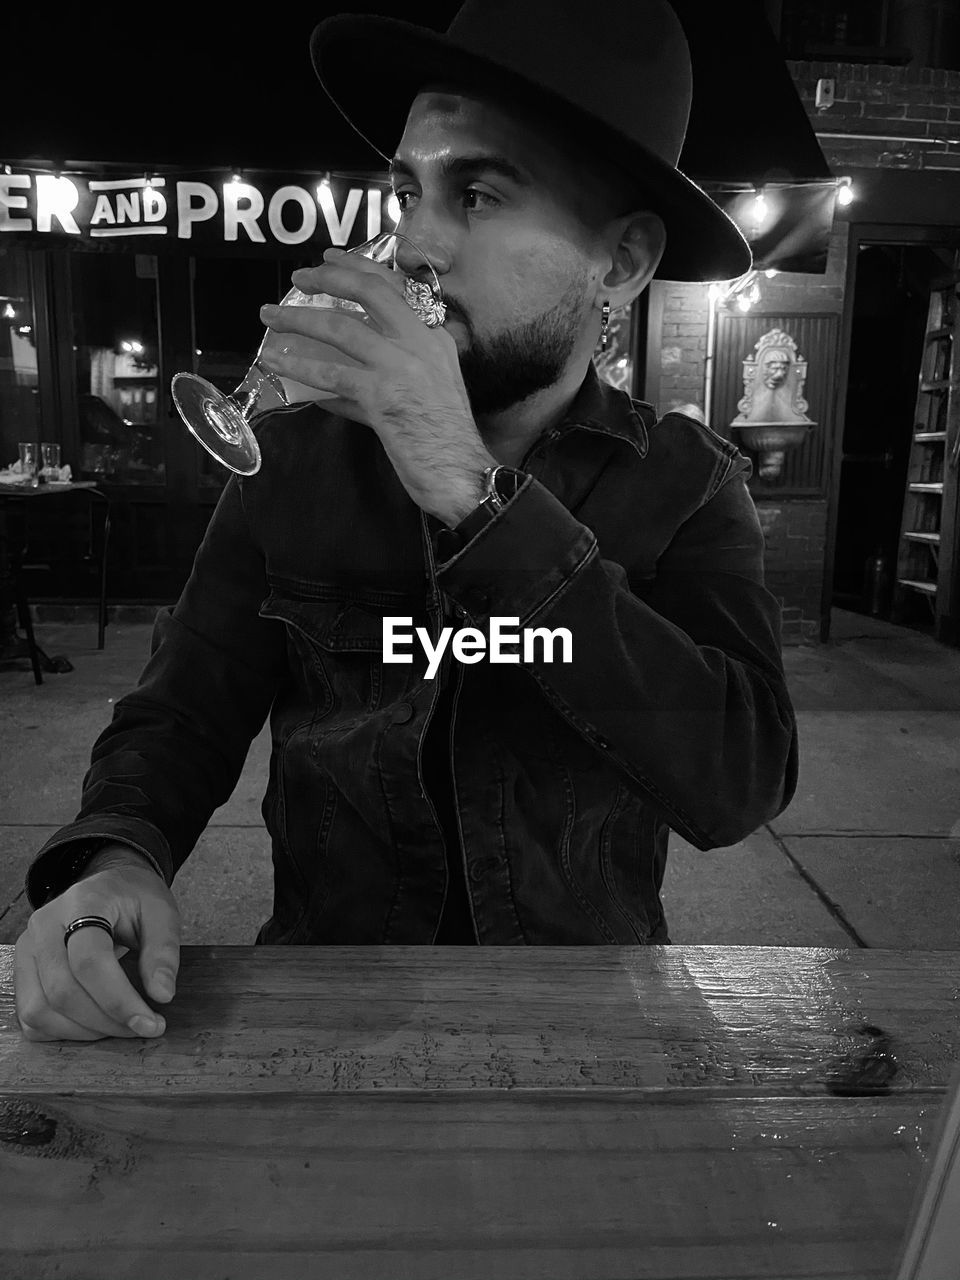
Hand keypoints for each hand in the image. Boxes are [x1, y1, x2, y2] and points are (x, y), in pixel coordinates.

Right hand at [14, 848, 180, 1041]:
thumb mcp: (161, 912)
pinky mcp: (22, 971)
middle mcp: (44, 926)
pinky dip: (63, 1031)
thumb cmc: (135, 899)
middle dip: (106, 1021)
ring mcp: (27, 949)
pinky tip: (95, 1024)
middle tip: (142, 1028)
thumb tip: (162, 994)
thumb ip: (163, 951)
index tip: (150, 1023)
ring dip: (84, 1031)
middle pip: (62, 990)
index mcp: (81, 903)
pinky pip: (31, 1016)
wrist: (110, 886)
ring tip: (121, 1026)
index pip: (89, 960)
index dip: (119, 999)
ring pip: (40, 1009)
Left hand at [259, 249, 494, 524]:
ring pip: (341, 329)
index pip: (395, 287)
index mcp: (435, 338)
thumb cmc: (445, 440)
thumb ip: (390, 374)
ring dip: (299, 320)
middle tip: (298, 278)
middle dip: (329, 278)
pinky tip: (278, 365)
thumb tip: (341, 376)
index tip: (330, 260)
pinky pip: (331, 375)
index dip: (359, 267)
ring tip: (270, 318)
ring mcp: (401, 368)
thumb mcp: (429, 391)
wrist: (462, 473)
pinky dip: (300, 368)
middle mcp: (421, 343)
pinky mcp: (382, 396)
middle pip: (370, 292)